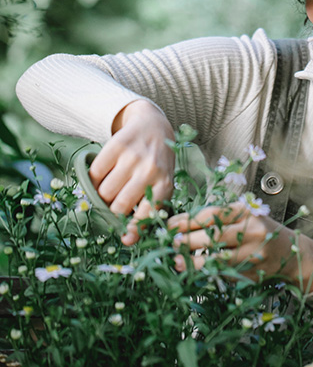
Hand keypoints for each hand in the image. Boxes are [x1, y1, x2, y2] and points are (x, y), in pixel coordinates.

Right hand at [89, 99, 175, 244]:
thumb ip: (148, 209)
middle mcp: (150, 170)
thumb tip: (128, 240)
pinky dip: (94, 178)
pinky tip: (103, 175)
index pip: (146, 215)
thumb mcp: (162, 183)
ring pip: (104, 192)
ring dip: (101, 195)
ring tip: (109, 189)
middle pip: (119, 206)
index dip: (133, 230)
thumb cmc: (157, 163)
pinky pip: (95, 173)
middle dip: (112, 211)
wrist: (153, 126)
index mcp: (165, 184)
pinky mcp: (117, 144)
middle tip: (113, 205)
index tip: (125, 238)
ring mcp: (133, 156)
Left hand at [167, 202, 312, 292]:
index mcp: (247, 211)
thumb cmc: (260, 230)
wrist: (292, 253)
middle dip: (187, 240)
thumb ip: (219, 219)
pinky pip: (225, 273)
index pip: (212, 214)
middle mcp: (252, 231)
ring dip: (194, 261)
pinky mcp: (252, 273)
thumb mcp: (244, 216)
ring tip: (176, 261)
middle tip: (170, 243)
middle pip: (213, 236)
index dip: (187, 220)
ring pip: (218, 259)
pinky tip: (193, 272)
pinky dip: (207, 273)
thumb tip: (181, 225)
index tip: (169, 225)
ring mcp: (253, 254)